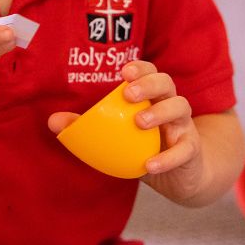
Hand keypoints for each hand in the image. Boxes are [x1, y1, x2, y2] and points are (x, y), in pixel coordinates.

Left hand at [48, 59, 203, 202]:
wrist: (182, 177)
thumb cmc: (144, 147)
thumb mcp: (117, 137)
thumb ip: (86, 127)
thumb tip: (53, 122)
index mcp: (152, 96)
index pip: (150, 72)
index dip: (140, 68)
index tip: (123, 72)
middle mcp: (170, 105)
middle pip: (167, 82)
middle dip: (149, 83)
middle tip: (128, 93)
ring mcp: (184, 126)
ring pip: (181, 107)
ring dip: (160, 112)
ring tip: (139, 121)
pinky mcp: (191, 150)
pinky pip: (184, 150)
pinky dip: (167, 157)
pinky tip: (149, 165)